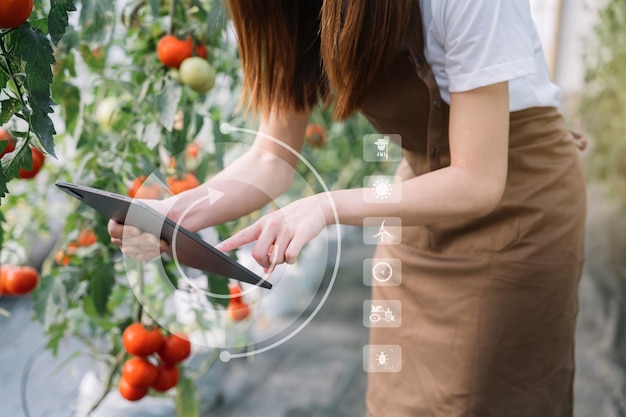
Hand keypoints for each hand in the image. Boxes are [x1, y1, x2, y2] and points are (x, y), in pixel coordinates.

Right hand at [108, 199, 172, 261]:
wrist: (159, 218)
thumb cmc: (150, 210)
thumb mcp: (147, 208)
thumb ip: (142, 212)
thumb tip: (146, 219)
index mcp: (115, 223)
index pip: (114, 230)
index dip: (125, 231)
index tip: (138, 231)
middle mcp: (117, 237)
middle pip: (126, 242)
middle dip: (143, 240)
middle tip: (155, 239)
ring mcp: (126, 247)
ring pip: (135, 250)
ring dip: (150, 247)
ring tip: (163, 244)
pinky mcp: (136, 254)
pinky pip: (143, 256)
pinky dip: (153, 252)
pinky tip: (162, 248)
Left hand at [215, 195, 329, 271]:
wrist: (317, 207)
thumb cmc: (294, 221)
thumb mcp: (278, 229)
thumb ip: (269, 247)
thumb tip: (266, 270)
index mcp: (263, 223)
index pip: (242, 235)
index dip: (228, 244)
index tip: (216, 250)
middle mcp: (272, 225)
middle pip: (257, 254)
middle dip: (263, 263)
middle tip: (270, 262)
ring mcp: (286, 229)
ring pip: (275, 258)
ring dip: (281, 261)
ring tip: (287, 251)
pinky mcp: (300, 235)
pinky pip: (290, 257)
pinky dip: (291, 260)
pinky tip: (294, 253)